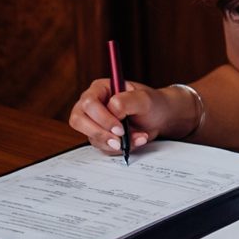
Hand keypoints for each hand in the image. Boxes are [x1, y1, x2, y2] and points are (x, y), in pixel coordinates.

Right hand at [68, 79, 193, 156]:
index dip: (102, 117)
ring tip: (137, 137)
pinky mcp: (101, 136)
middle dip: (100, 133)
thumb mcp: (143, 98)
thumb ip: (126, 101)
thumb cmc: (151, 103)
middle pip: (79, 120)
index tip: (120, 128)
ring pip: (92, 137)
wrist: (159, 118)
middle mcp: (92, 105)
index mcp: (100, 89)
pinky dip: (120, 148)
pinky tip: (135, 141)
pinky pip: (102, 147)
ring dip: (115, 142)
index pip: (89, 103)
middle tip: (120, 140)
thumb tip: (112, 108)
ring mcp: (95, 122)